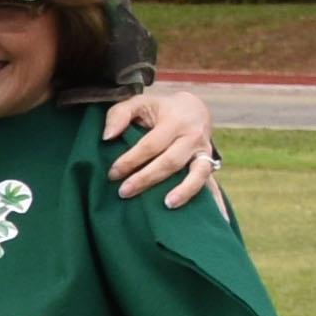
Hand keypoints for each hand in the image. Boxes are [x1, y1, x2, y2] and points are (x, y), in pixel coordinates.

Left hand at [100, 84, 223, 211]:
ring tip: (167, 204)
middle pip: (170, 161)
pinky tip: (197, 212)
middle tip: (124, 192)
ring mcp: (203, 150)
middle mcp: (192, 135)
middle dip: (146, 178)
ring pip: (197, 172)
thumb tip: (107, 137)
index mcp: (175, 120)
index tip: (113, 174)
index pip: (151, 144)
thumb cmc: (159, 110)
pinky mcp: (209, 162)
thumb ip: (119, 114)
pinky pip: (208, 181)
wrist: (193, 108)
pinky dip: (206, 197)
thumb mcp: (139, 103)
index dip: (131, 160)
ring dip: (183, 190)